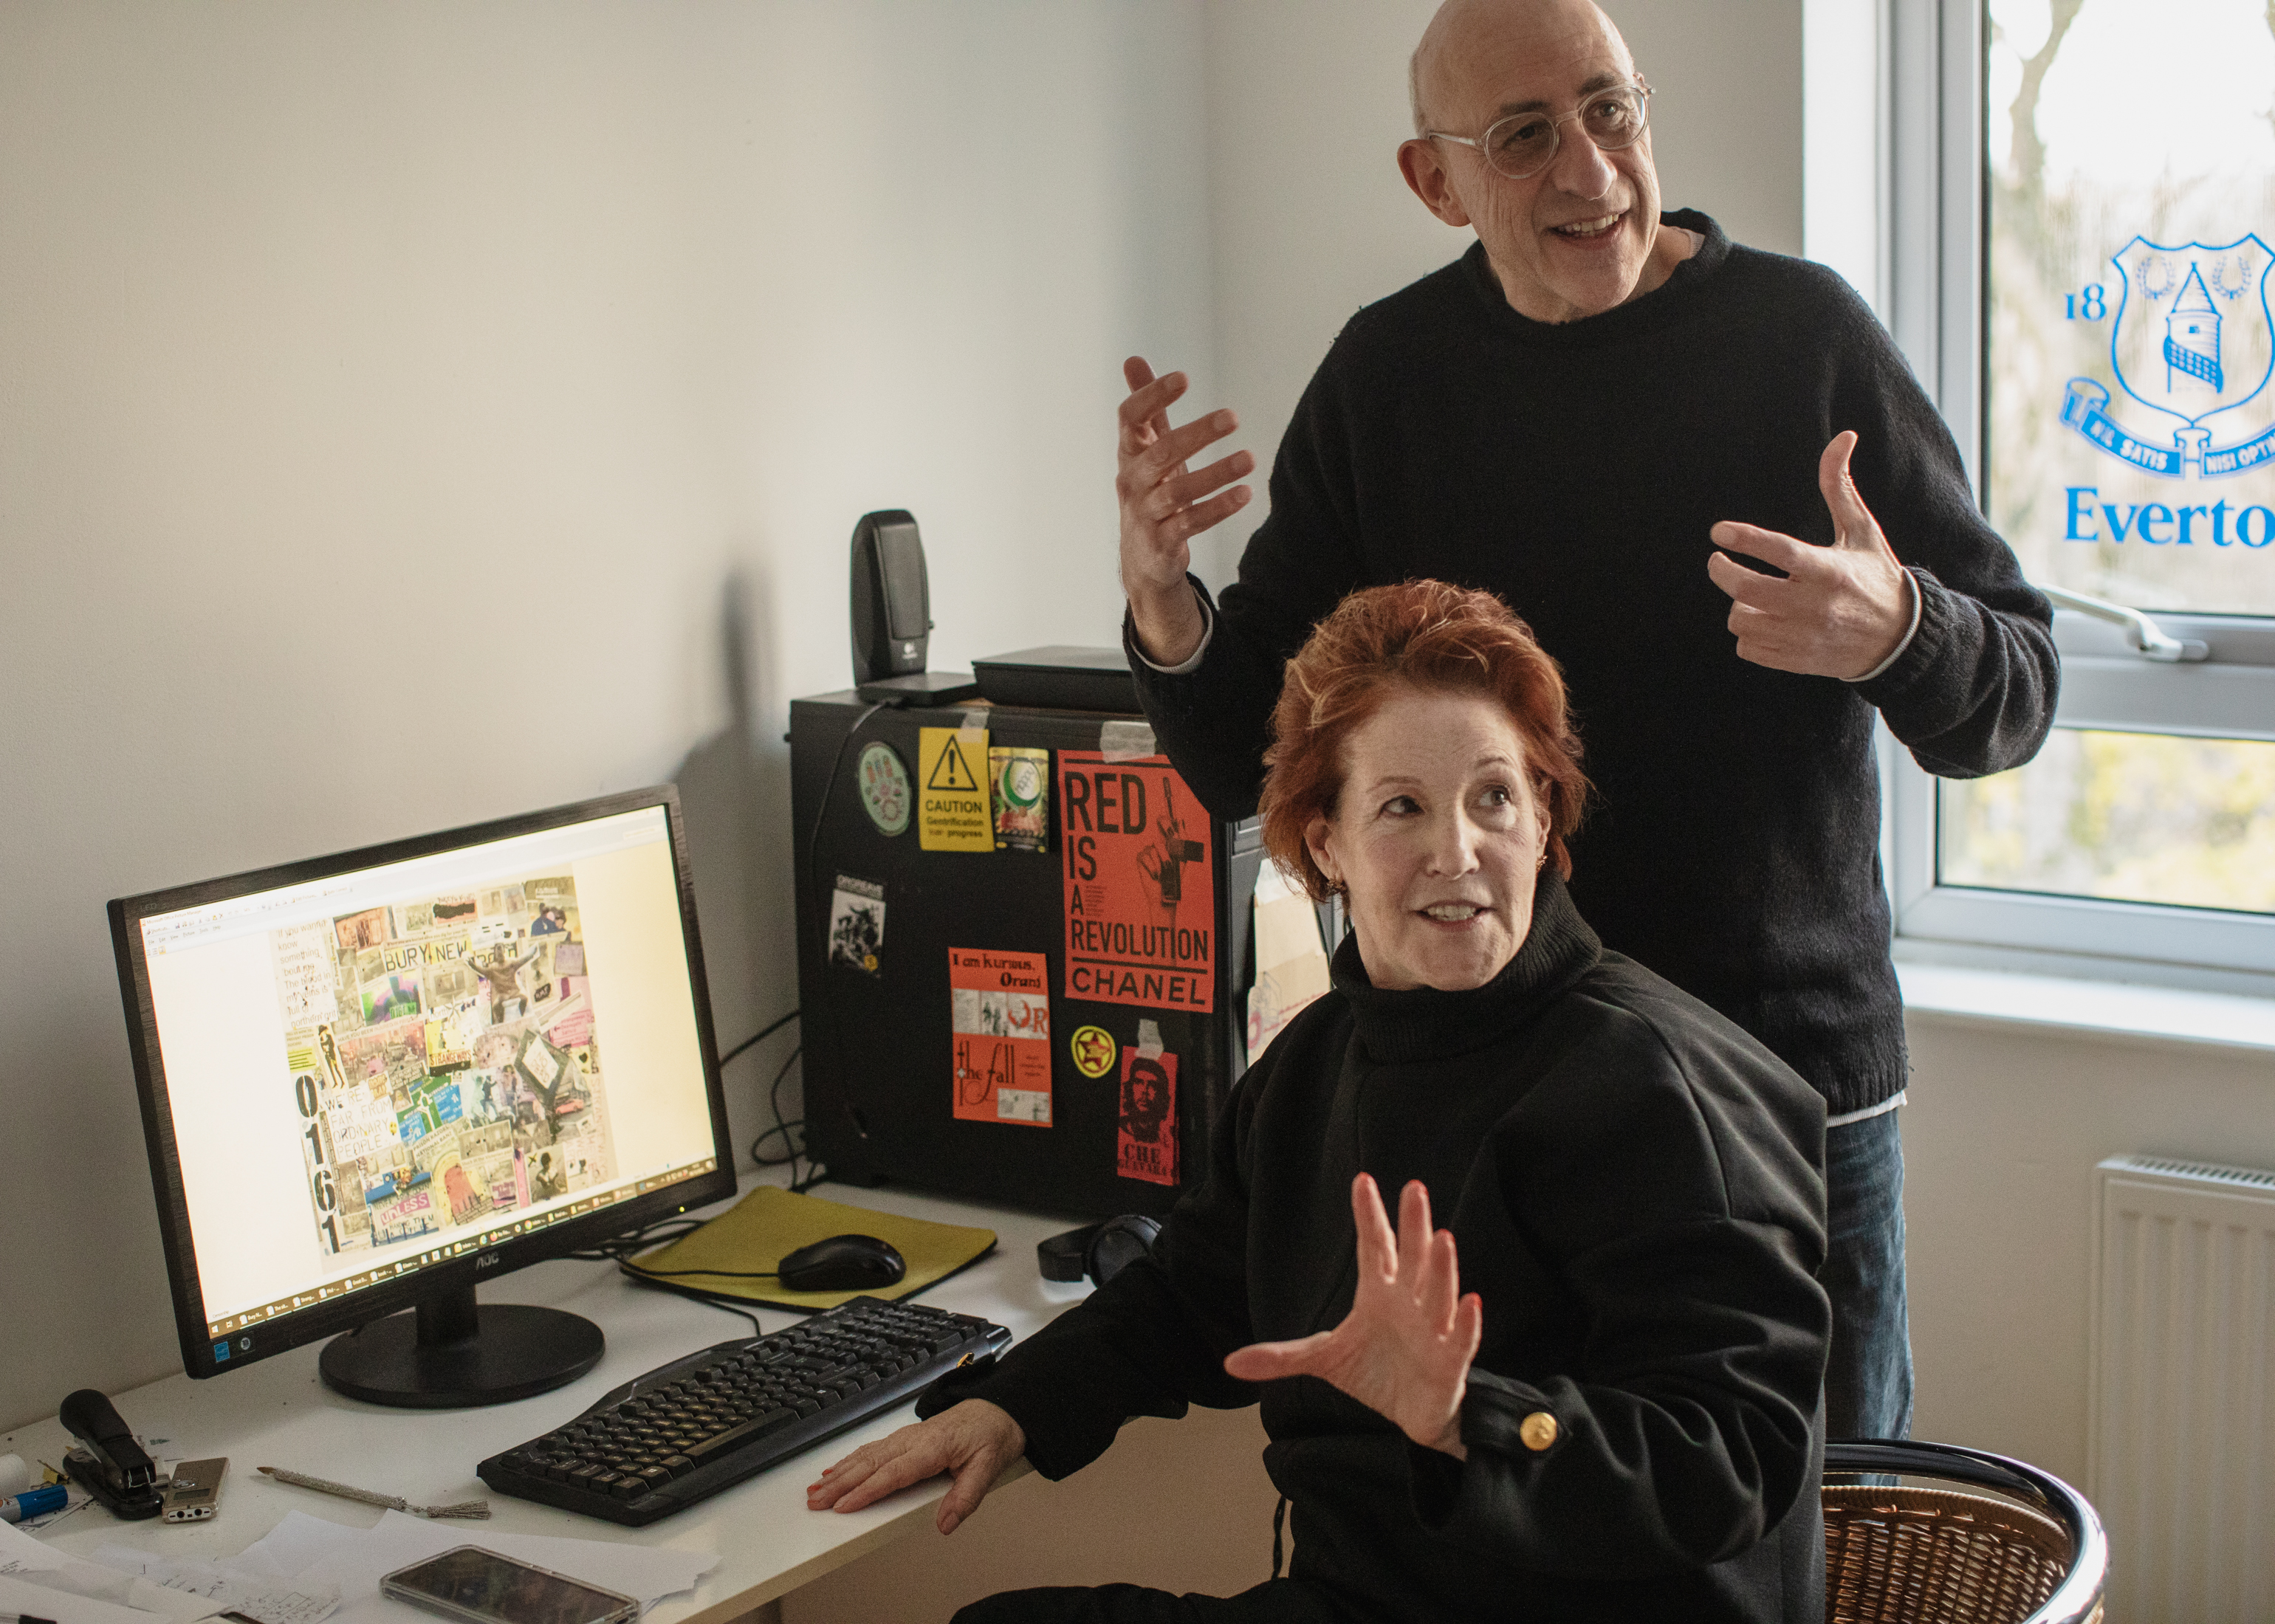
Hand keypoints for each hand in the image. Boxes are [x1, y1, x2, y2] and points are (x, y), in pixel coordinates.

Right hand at [804, 1399, 1024, 1534]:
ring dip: (839, 1473)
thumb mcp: (989, 1469)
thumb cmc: (991, 1437)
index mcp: (933, 1447)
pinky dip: (849, 1460)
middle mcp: (914, 1439)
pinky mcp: (905, 1437)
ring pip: (866, 1455)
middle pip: (870, 1464)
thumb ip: (966, 1498)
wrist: (997, 1410)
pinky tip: (835, 1470)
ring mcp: (907, 1436)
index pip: (893, 1473)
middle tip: (816, 1502)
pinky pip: (871, 1449)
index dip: (866, 1490)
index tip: (843, 1505)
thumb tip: (945, 1524)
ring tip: (816, 1490)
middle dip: (840, 1484)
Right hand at [1116, 356, 1253, 664]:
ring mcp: (1145, 513)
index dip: (1152, 396)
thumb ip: (1147, 409)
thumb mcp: (1146, 450)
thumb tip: (1133, 359)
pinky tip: (1245, 493)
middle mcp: (1133, 481)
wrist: (1142, 557)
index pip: (1130, 417)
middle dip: (1196, 434)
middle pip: (1161, 453)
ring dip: (1216, 474)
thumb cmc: (1151, 491)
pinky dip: (1218, 508)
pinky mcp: (1163, 541)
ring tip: (1250, 458)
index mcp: (1129, 453)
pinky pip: (1191, 523)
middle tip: (1233, 417)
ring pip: (1178, 491)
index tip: (1183, 379)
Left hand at [1222, 1173, 1481, 1457]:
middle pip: (1411, 1258)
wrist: (1412, 1414)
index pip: (1374, 1247)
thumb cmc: (1374, 1373)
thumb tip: (1230, 1364)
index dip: (1369, 1215)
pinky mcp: (1449, 1361)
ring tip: (1442, 1236)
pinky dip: (1468, 1322)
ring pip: (1438, 1292)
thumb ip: (1282, 1357)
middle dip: (1413, 1225)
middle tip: (1414, 1188)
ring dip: (1441, 1267)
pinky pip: (1461, 1338)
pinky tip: (1472, 1301)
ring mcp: (1433, 1330)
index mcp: (1379, 1294)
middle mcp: (1408, 1303)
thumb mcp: (1325, 1360)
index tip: (1362, 1180)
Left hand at [1707, 431, 1913, 679]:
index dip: (1745, 539)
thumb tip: (1843, 437)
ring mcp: (1804, 636)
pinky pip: (1748, 648)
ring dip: (1738, 604)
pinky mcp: (1797, 660)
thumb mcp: (1862, 530)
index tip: (1718, 531)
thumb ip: (1840, 486)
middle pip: (1746, 590)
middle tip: (1718, 560)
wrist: (1899, 638)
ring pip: (1741, 620)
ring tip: (1752, 594)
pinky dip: (1748, 633)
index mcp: (1830, 570)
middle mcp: (1815, 605)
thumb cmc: (1875, 576)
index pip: (1779, 552)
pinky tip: (1763, 619)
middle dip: (1722, 572)